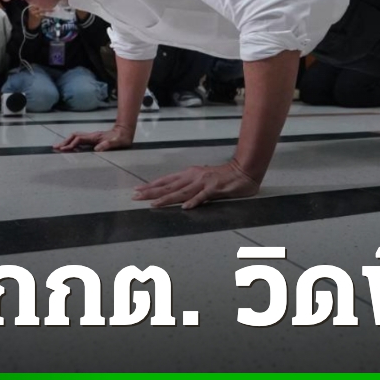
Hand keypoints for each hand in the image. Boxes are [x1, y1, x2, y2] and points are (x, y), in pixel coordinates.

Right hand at [53, 126, 133, 152]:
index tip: (64, 150)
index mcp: (96, 137)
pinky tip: (69, 146)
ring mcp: (92, 136)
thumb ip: (108, 145)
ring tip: (59, 147)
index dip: (71, 144)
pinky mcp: (93, 138)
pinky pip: (79, 139)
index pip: (79, 139)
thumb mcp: (118, 142)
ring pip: (76, 137)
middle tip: (55, 147)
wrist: (125, 131)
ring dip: (67, 141)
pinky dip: (72, 142)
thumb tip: (97, 149)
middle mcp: (92, 136)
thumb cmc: (122, 138)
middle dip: (64, 141)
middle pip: (74, 136)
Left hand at [133, 160, 260, 208]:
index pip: (166, 180)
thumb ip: (189, 184)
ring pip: (182, 192)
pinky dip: (194, 201)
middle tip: (136, 197)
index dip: (151, 186)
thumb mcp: (202, 178)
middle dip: (151, 192)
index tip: (137, 190)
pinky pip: (203, 196)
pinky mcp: (215, 189)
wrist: (243, 171)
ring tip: (153, 204)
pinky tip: (185, 207)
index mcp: (189, 174)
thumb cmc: (223, 176)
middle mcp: (193, 176)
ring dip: (167, 198)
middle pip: (169, 186)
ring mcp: (204, 182)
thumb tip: (175, 193)